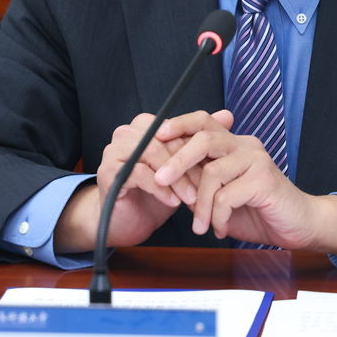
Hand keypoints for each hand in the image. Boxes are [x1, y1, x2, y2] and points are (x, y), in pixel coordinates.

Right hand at [53, 112, 202, 252]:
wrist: (128, 222)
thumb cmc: (156, 193)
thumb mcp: (185, 166)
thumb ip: (202, 140)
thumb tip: (228, 115)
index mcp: (144, 126)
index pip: (176, 127)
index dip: (197, 149)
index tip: (215, 169)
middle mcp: (127, 133)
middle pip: (165, 139)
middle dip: (189, 164)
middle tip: (205, 186)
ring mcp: (114, 150)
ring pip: (154, 153)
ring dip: (177, 178)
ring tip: (191, 197)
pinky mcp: (109, 171)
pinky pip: (140, 173)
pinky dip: (161, 189)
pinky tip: (172, 202)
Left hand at [153, 112, 336, 259]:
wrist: (299, 225)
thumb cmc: (260, 211)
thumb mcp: (222, 196)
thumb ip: (201, 183)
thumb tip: (166, 178)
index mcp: (235, 144)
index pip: (203, 122)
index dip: (178, 125)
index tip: (154, 136)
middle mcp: (246, 146)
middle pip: (204, 138)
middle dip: (176, 159)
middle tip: (159, 180)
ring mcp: (257, 161)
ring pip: (212, 172)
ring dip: (199, 204)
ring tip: (199, 226)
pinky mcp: (264, 180)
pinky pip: (226, 196)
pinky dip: (217, 217)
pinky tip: (219, 229)